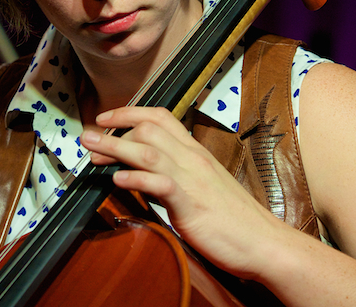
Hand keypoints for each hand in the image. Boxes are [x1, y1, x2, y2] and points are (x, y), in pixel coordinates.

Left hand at [80, 106, 287, 278]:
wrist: (265, 242)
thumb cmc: (235, 218)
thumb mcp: (203, 186)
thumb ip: (177, 175)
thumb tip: (145, 173)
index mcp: (195, 152)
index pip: (160, 117)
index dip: (128, 113)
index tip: (105, 119)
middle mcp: (193, 159)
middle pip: (148, 129)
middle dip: (113, 131)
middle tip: (90, 141)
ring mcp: (192, 179)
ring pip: (148, 151)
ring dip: (114, 147)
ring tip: (91, 151)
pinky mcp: (191, 204)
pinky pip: (160, 183)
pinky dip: (136, 179)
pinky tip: (117, 180)